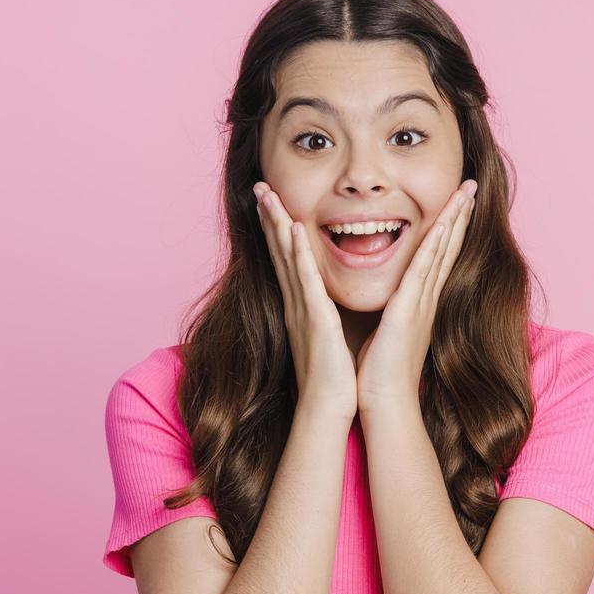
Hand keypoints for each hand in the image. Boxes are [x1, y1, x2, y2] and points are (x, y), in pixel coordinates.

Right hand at [254, 181, 357, 420]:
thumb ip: (323, 315)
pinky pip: (304, 281)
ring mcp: (303, 309)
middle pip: (279, 252)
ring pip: (287, 259)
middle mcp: (296, 304)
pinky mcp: (315, 319)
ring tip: (269, 196)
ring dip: (277, 226)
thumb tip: (327, 303)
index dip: (277, 230)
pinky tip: (292, 231)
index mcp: (301, 307)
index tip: (272, 202)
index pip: (287, 261)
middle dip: (269, 218)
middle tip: (260, 186)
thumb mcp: (326, 337)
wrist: (329, 407)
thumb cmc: (333, 377)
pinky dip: (298, 255)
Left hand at [355, 178, 477, 414]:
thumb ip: (393, 312)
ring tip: (464, 193)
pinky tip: (440, 225)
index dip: (450, 229)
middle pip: (447, 248)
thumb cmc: (382, 371)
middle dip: (459, 215)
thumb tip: (391, 301)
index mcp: (420, 303)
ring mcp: (421, 303)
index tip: (457, 203)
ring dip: (453, 221)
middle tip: (470, 186)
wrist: (385, 401)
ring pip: (440, 252)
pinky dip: (433, 246)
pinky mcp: (408, 310)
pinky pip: (422, 271)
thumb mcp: (389, 331)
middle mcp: (426, 299)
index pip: (438, 257)